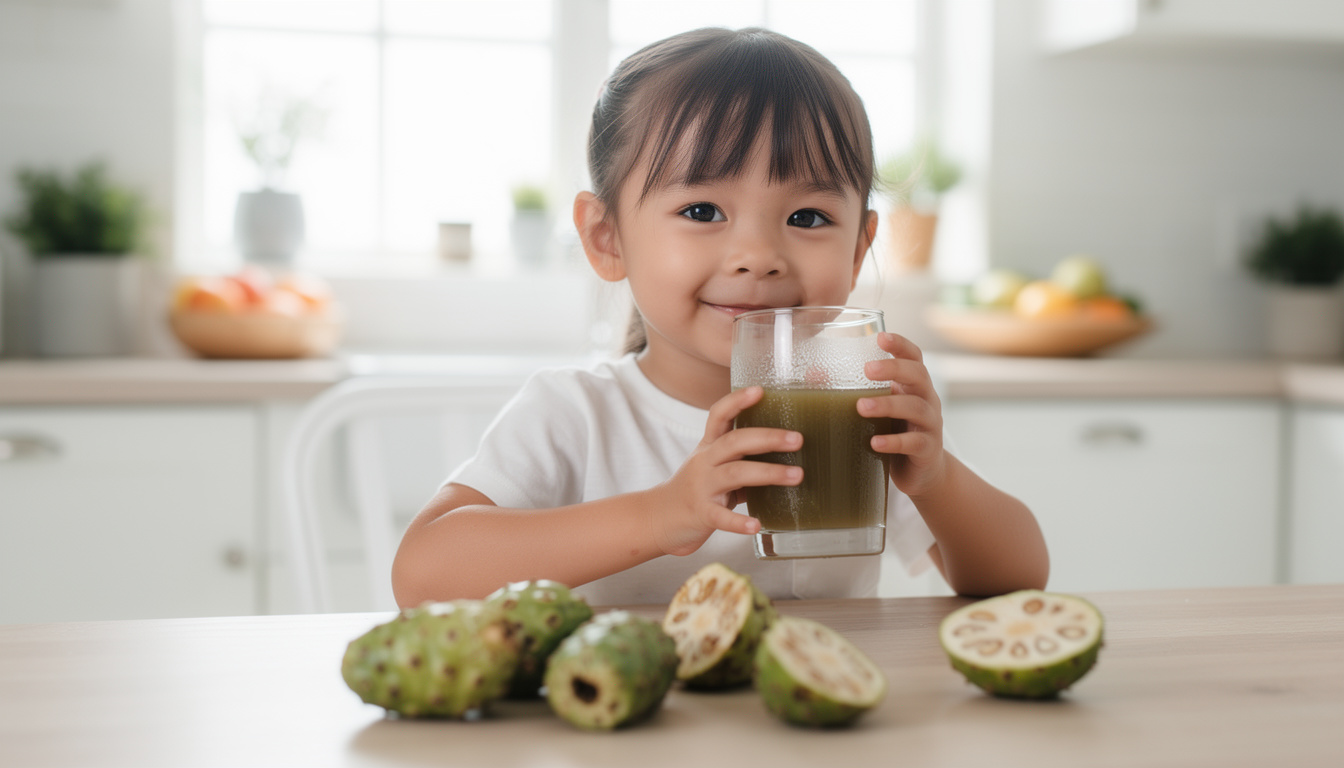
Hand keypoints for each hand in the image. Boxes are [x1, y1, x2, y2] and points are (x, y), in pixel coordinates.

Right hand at [648, 386, 800, 556]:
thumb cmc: (697, 489)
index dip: (737, 401)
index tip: (760, 390)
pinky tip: (756, 524)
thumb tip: (789, 450)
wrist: (660, 518)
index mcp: (709, 447)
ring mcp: (701, 487)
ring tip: (797, 476)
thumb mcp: (714, 465)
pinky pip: (721, 517)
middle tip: (798, 439)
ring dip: (768, 473)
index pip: (719, 415)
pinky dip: (739, 521)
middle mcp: (704, 462)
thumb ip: (742, 457)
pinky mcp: (701, 513)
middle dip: (768, 438)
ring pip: (734, 474)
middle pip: (735, 442)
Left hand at [860, 332, 947, 496]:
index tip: (880, 336)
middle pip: (919, 375)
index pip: (913, 357)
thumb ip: (851, 392)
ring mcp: (930, 424)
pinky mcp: (928, 450)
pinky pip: (915, 442)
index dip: (900, 344)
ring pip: (916, 408)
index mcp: (912, 385)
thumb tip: (813, 374)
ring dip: (888, 405)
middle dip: (894, 369)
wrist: (921, 473)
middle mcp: (926, 400)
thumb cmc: (893, 432)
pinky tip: (874, 443)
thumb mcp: (876, 410)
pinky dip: (894, 442)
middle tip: (867, 370)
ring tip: (861, 407)